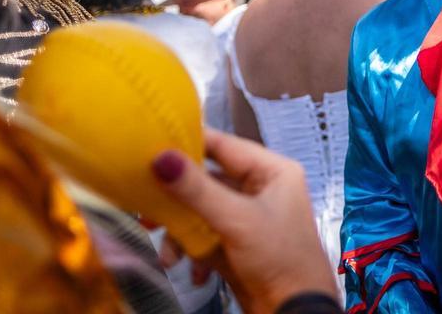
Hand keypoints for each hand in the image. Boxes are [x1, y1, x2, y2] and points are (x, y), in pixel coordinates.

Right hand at [151, 129, 336, 313]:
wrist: (295, 312)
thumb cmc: (280, 259)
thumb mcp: (235, 220)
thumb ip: (197, 190)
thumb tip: (161, 157)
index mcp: (272, 171)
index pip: (224, 145)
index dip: (189, 143)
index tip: (151, 146)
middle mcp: (262, 189)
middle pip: (208, 181)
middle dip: (178, 200)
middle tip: (146, 208)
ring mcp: (250, 217)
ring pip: (203, 212)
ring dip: (183, 234)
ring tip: (168, 256)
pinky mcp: (240, 243)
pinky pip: (208, 236)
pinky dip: (195, 252)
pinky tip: (196, 272)